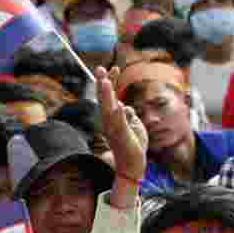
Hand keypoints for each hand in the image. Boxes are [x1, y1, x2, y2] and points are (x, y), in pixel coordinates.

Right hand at [97, 66, 147, 207]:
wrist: (133, 165)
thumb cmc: (132, 144)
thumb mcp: (132, 124)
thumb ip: (127, 114)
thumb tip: (126, 106)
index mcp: (112, 117)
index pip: (109, 96)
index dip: (110, 82)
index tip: (114, 68)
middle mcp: (109, 122)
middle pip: (104, 99)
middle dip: (102, 84)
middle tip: (100, 68)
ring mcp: (114, 129)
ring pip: (108, 109)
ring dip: (106, 96)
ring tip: (104, 82)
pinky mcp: (121, 137)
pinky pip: (119, 124)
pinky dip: (118, 115)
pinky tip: (118, 106)